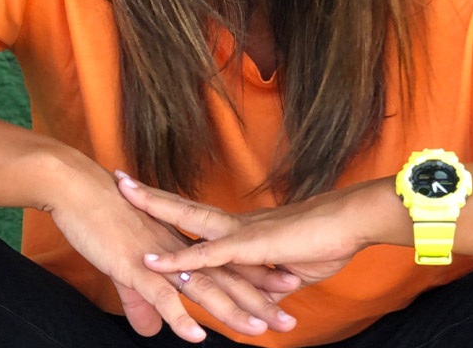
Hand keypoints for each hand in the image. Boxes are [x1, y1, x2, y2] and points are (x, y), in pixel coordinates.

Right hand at [47, 157, 299, 341]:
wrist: (77, 188)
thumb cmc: (100, 219)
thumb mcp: (127, 267)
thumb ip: (143, 301)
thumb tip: (150, 330)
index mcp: (182, 243)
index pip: (227, 266)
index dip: (255, 281)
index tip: (285, 296)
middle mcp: (180, 247)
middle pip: (226, 279)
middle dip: (258, 302)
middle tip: (289, 323)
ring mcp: (161, 256)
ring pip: (204, 287)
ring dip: (231, 311)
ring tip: (258, 332)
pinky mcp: (136, 264)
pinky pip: (162, 295)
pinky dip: (179, 317)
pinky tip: (196, 337)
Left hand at [115, 172, 381, 287]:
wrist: (352, 223)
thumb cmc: (327, 242)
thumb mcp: (288, 272)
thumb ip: (266, 282)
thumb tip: (259, 294)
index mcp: (242, 230)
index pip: (196, 214)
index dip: (170, 204)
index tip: (145, 192)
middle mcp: (236, 226)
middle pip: (184, 206)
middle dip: (150, 194)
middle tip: (120, 178)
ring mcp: (241, 233)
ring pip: (189, 218)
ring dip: (156, 207)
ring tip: (125, 194)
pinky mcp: (251, 247)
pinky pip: (210, 255)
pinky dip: (180, 259)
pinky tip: (154, 263)